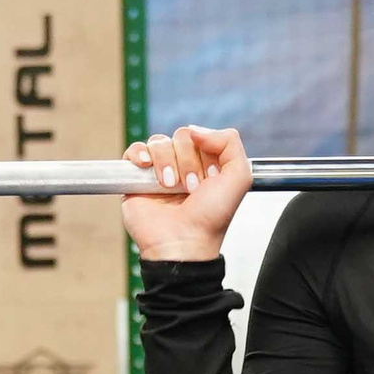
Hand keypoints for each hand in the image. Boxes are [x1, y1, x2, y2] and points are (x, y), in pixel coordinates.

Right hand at [121, 126, 252, 261]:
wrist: (183, 242)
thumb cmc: (211, 218)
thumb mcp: (239, 176)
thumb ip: (230, 142)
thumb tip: (196, 130)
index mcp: (207, 164)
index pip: (202, 136)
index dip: (206, 152)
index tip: (211, 177)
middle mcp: (184, 166)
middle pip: (181, 136)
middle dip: (188, 161)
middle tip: (191, 188)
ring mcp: (159, 171)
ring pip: (159, 142)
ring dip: (167, 163)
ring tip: (170, 187)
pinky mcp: (136, 179)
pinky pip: (134, 150)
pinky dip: (140, 154)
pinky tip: (147, 167)